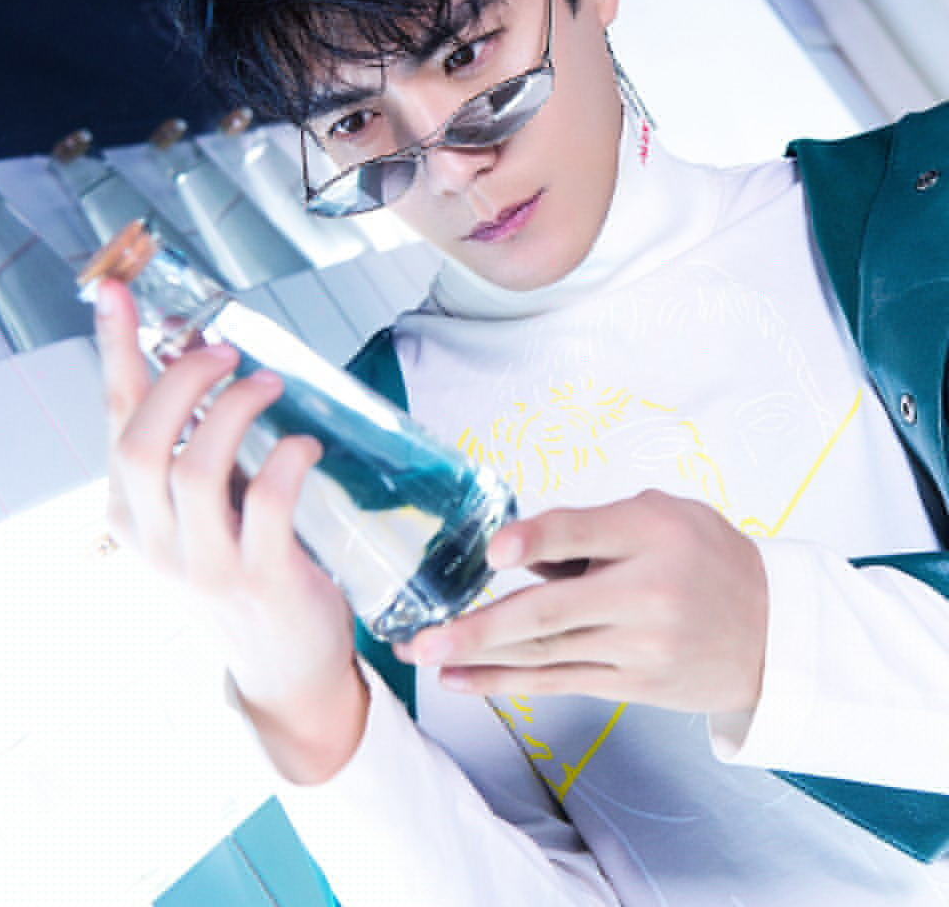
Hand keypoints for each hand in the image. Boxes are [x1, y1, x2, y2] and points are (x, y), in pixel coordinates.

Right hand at [96, 278, 367, 781]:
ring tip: (269, 386)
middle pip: (142, 441)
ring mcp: (204, 565)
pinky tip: (304, 447)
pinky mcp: (260, 581)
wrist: (282, 665)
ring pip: (194, 468)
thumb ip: (194, 447)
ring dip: (235, 411)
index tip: (115, 291)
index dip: (115, 350)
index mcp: (130, 513)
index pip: (114, 418)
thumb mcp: (200, 509)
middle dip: (184, 381)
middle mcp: (153, 540)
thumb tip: (206, 364)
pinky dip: (286, 461)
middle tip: (226, 353)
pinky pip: (267, 505)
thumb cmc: (243, 568)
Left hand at [396, 490, 767, 714]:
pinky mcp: (635, 684)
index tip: (494, 551)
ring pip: (547, 654)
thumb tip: (521, 547)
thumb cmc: (710, 558)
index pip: (585, 532)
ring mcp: (640, 646)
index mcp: (654, 534)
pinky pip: (562, 681)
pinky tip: (468, 680)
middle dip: (481, 625)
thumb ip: (596, 527)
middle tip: (425, 634)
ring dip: (480, 657)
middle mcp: (646, 593)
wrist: (776, 631)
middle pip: (553, 611)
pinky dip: (510, 682)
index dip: (537, 539)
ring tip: (428, 655)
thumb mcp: (665, 516)